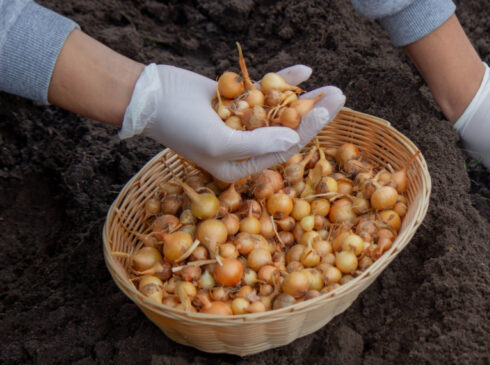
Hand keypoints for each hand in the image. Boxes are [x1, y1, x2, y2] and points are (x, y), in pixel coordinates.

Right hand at [120, 64, 345, 181]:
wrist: (148, 95)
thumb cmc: (180, 126)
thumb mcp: (220, 142)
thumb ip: (258, 143)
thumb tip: (294, 139)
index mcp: (241, 166)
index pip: (283, 149)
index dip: (307, 130)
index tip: (327, 111)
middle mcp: (245, 147)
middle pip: (288, 129)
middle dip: (315, 113)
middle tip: (340, 96)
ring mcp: (243, 122)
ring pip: (282, 109)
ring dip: (306, 98)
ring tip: (332, 86)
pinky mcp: (238, 100)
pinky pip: (266, 91)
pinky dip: (283, 81)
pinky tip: (305, 71)